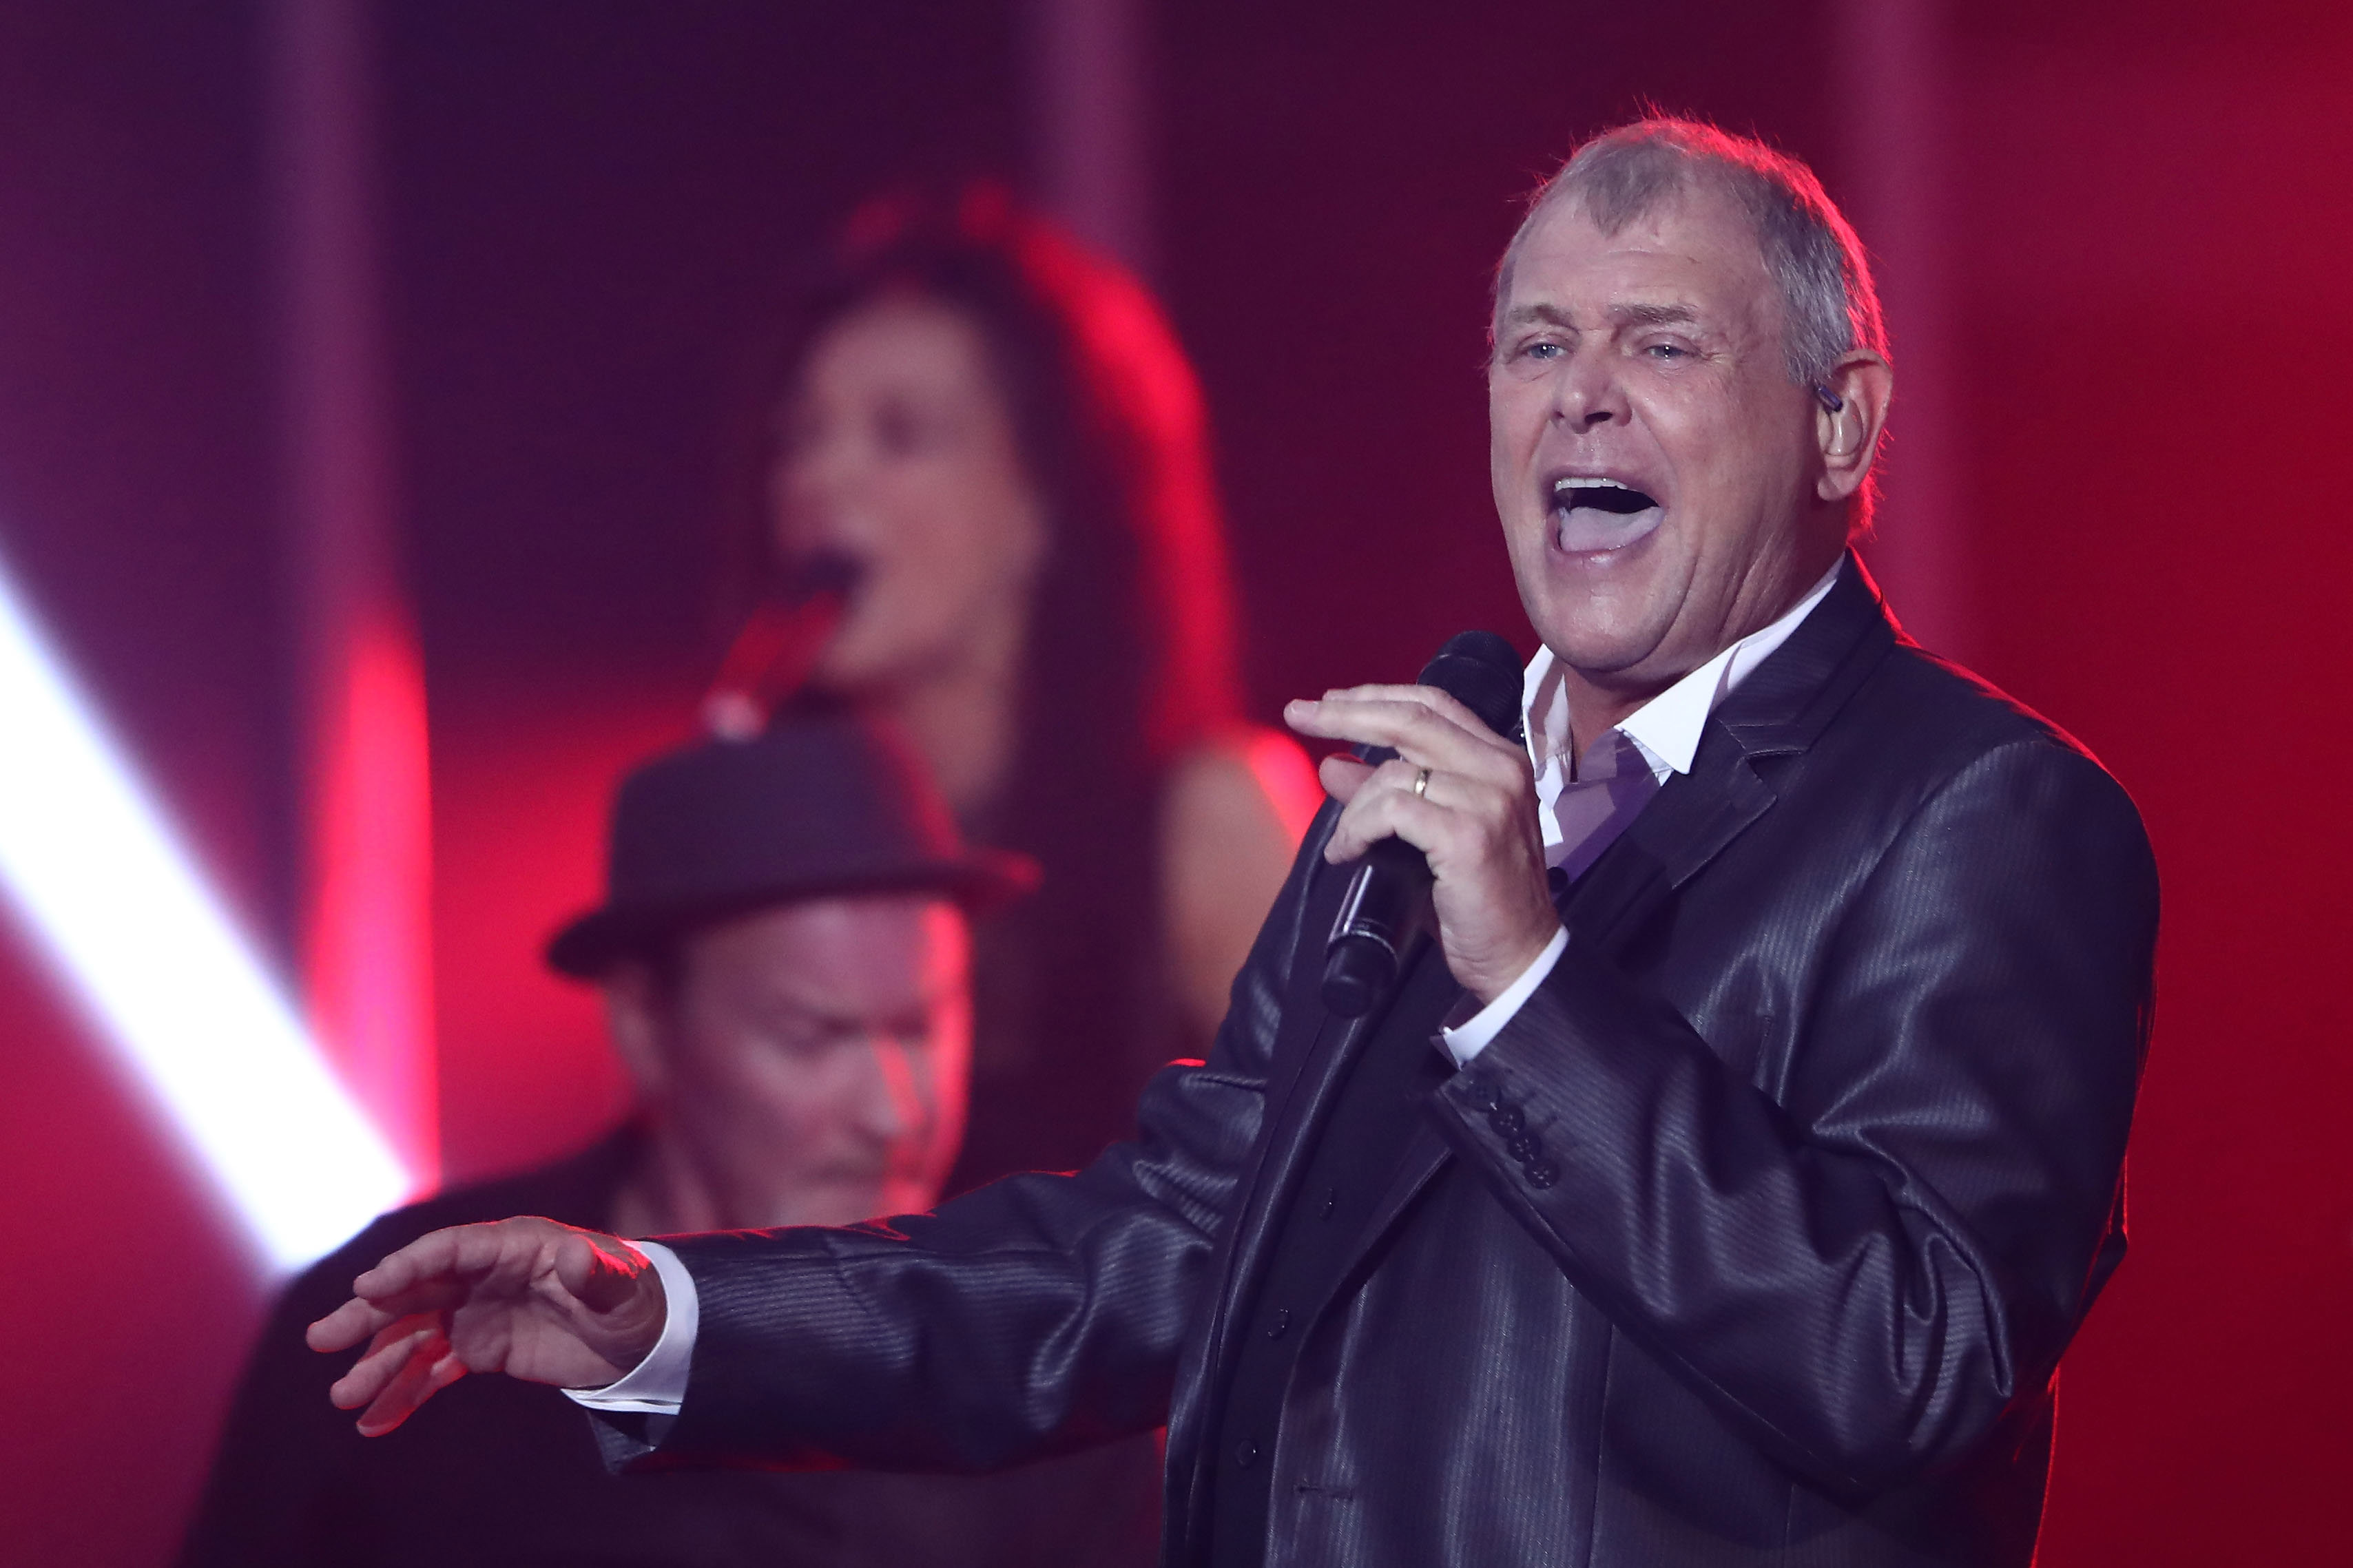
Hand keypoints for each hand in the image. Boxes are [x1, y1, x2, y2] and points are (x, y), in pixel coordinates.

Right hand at [306, 1217, 668, 1435]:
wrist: (638, 1334)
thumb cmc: (631, 1297)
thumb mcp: (621, 1288)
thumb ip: (597, 1274)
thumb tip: (576, 1256)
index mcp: (513, 1245)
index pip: (449, 1250)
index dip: (409, 1266)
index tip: (369, 1288)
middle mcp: (484, 1274)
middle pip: (415, 1290)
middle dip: (369, 1315)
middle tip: (322, 1339)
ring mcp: (476, 1311)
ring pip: (415, 1334)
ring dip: (378, 1364)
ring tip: (345, 1398)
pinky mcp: (479, 1347)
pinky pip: (433, 1368)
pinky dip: (405, 1393)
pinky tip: (375, 1423)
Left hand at [1285, 683, 1558, 1003]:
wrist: (1519, 956)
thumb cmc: (1476, 897)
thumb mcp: (1429, 835)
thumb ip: (1388, 793)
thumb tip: (1333, 765)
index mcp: (1500, 759)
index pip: (1434, 704)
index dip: (1376, 696)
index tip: (1328, 702)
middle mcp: (1501, 769)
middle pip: (1410, 719)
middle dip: (1344, 713)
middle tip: (1297, 713)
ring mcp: (1489, 800)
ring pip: (1393, 774)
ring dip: (1352, 808)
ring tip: (1342, 842)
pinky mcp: (1468, 836)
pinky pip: (1391, 812)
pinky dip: (1357, 830)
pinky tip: (1347, 852)